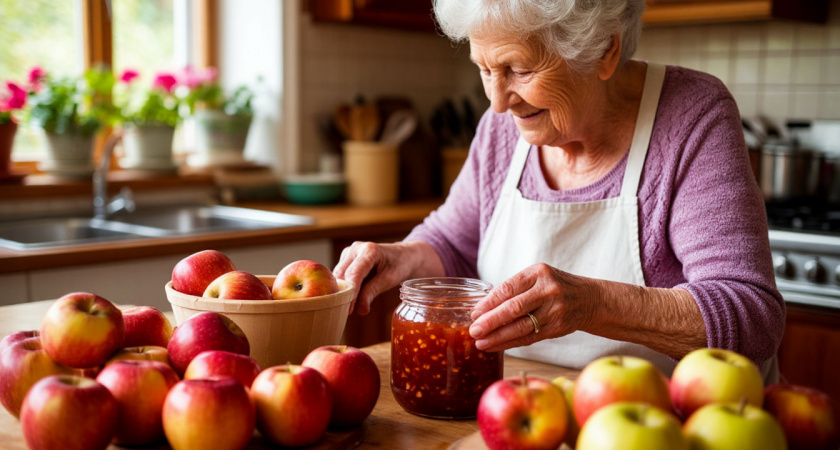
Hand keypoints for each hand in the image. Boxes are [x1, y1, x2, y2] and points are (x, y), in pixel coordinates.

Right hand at [333, 240, 443, 314]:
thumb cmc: (399, 265)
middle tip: (348, 312)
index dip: (350, 292)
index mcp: (369, 250)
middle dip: (343, 294)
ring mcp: (349, 253)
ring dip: (342, 291)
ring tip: (350, 307)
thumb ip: (372, 292)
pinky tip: (351, 298)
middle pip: (342, 274)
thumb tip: (359, 310)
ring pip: (338, 276)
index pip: (354, 273)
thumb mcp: (389, 279)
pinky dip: (344, 288)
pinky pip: (341, 276)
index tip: (349, 310)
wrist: (403, 256)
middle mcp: (356, 249)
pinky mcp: (346, 260)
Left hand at [468, 263, 597, 351]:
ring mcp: (554, 310)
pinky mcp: (557, 327)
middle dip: (490, 321)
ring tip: (480, 343)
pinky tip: (496, 346)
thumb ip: (515, 290)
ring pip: (521, 327)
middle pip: (514, 308)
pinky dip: (510, 343)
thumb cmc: (555, 287)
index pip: (508, 288)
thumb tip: (481, 309)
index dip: (489, 302)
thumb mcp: (538, 278)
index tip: (474, 313)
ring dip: (498, 337)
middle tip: (473, 330)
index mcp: (538, 273)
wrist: (589, 299)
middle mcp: (548, 290)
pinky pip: (529, 338)